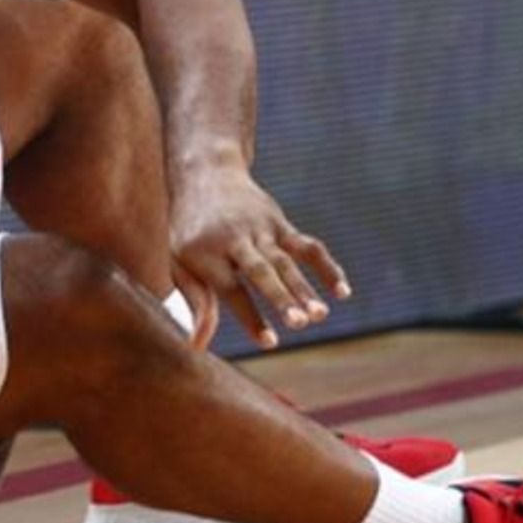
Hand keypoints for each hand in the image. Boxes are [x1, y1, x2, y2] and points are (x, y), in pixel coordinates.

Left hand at [171, 165, 349, 349]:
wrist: (206, 175)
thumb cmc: (190, 231)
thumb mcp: (180, 262)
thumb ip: (196, 302)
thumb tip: (197, 347)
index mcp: (206, 252)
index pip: (231, 289)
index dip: (251, 316)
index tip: (270, 342)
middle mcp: (235, 239)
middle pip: (262, 271)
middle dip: (281, 298)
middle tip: (299, 324)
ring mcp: (260, 229)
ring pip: (287, 261)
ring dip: (305, 288)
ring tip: (321, 315)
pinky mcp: (280, 223)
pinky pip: (306, 246)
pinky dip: (326, 267)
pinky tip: (342, 291)